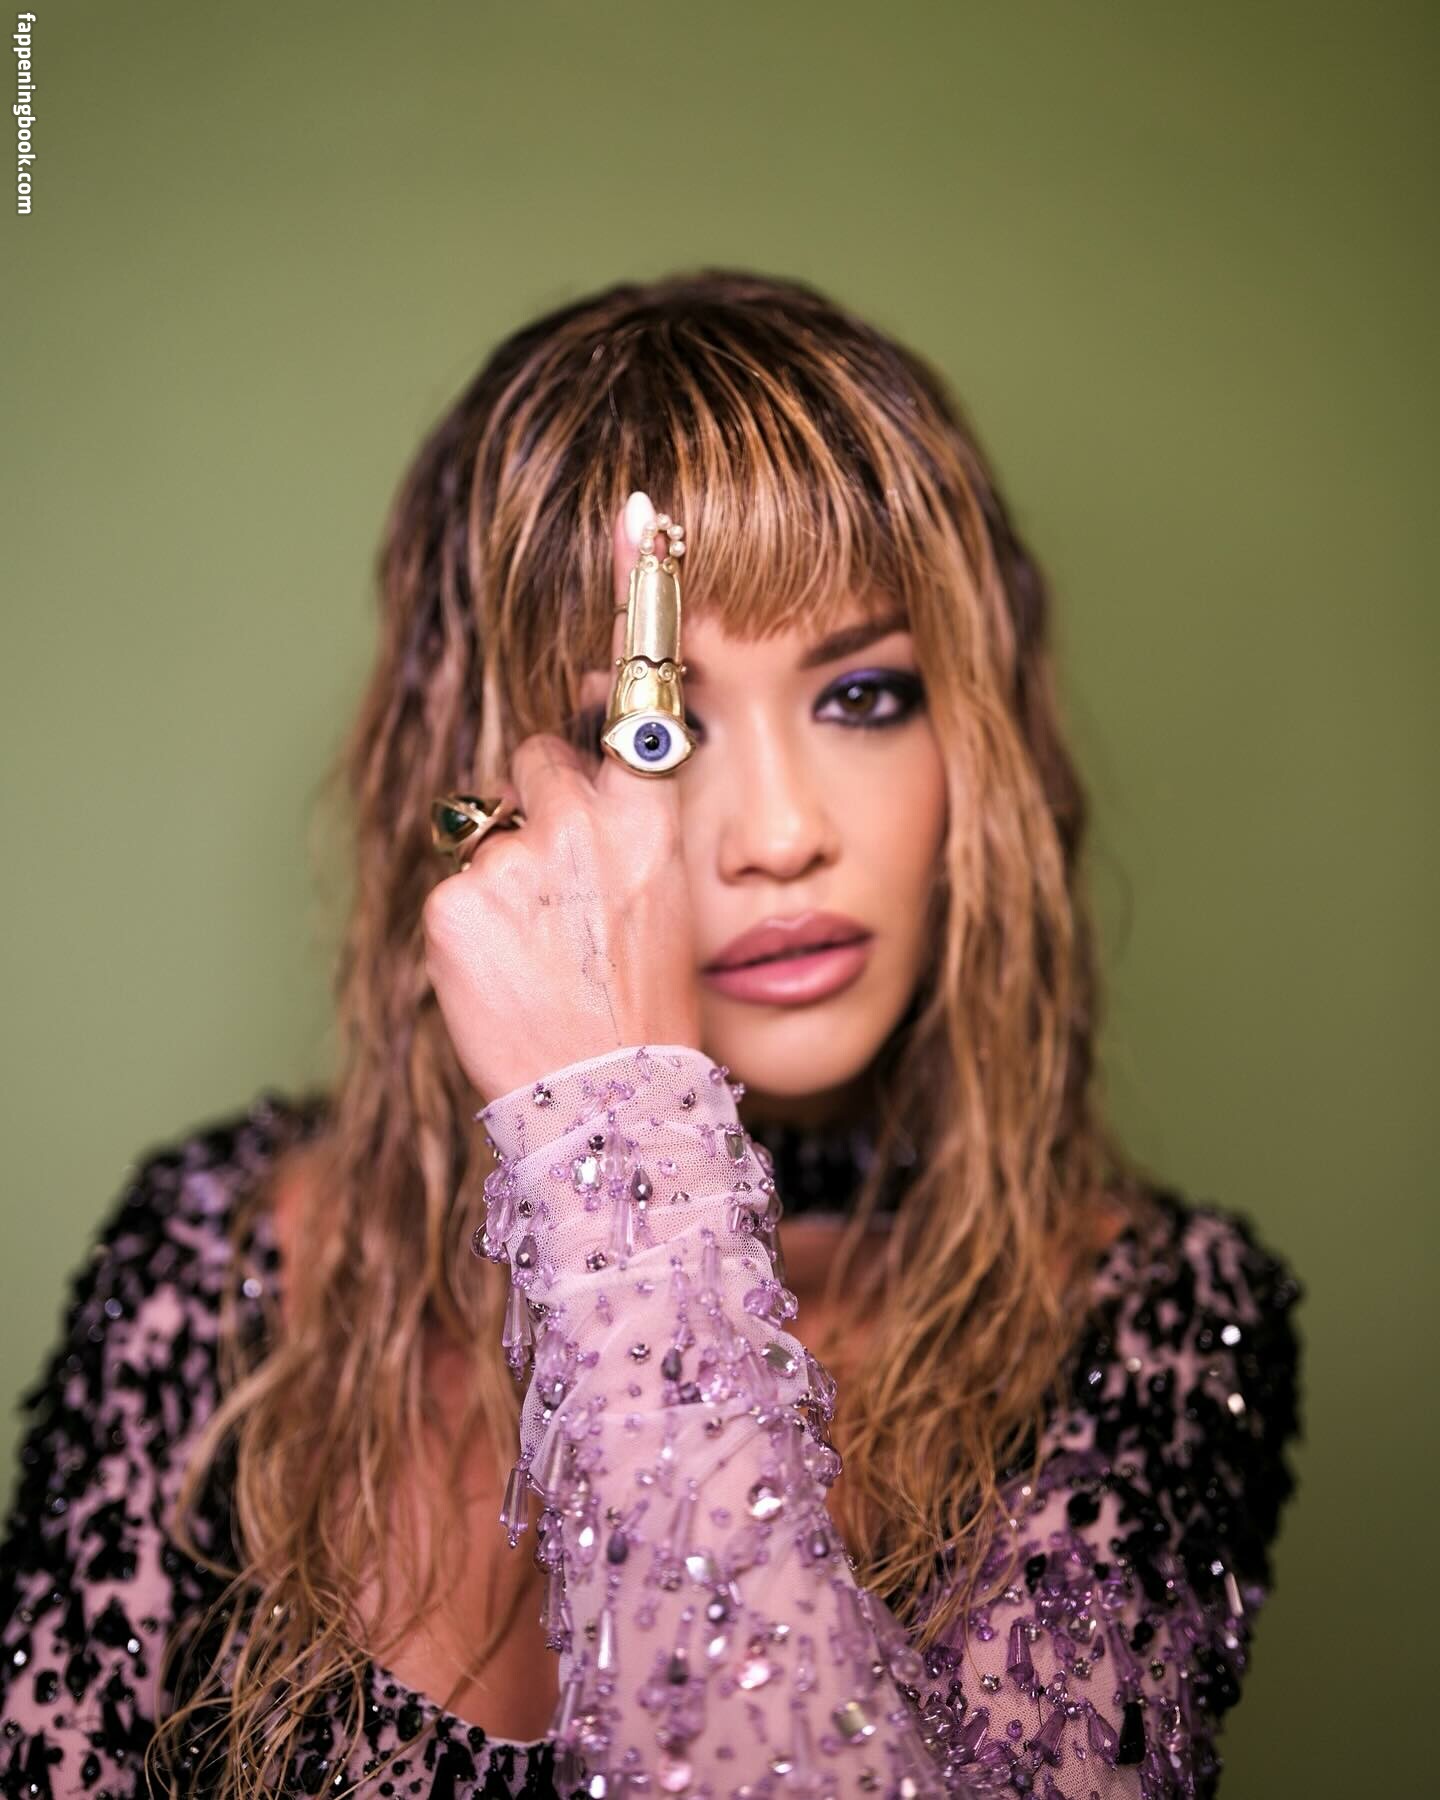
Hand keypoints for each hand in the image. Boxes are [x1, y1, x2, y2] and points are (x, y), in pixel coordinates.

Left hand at [421, 491, 703, 1102]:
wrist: (613, 1104)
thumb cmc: (649, 1009)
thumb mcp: (669, 901)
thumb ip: (626, 822)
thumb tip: (578, 765)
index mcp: (652, 819)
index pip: (642, 689)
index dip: (641, 592)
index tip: (641, 512)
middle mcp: (585, 823)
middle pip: (536, 757)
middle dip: (542, 806)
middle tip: (566, 895)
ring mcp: (515, 860)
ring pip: (491, 825)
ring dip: (507, 873)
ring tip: (542, 952)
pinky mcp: (455, 901)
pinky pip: (455, 882)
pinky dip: (471, 923)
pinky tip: (507, 972)